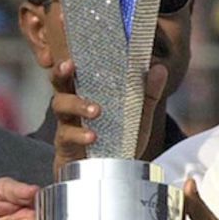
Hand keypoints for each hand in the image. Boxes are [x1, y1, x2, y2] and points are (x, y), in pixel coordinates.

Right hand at [49, 59, 169, 175]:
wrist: (114, 176)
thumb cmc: (120, 142)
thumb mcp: (138, 116)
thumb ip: (148, 94)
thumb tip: (159, 68)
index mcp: (87, 93)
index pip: (76, 70)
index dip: (71, 56)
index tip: (72, 43)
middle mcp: (73, 105)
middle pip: (59, 83)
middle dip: (61, 72)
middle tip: (69, 64)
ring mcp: (67, 125)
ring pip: (60, 106)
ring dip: (76, 104)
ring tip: (96, 110)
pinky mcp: (66, 146)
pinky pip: (66, 136)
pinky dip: (80, 134)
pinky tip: (93, 137)